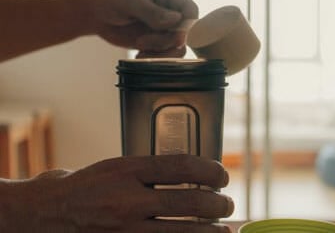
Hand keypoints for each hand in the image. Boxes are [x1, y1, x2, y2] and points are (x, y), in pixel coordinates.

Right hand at [1, 155, 232, 232]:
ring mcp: (126, 228)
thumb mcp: (117, 166)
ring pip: (181, 231)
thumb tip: (186, 171)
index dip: (208, 169)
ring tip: (225, 229)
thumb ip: (148, 169)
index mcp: (127, 169)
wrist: (50, 214)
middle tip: (228, 203)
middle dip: (216, 203)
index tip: (221, 174)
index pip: (179, 165)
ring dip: (210, 231)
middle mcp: (128, 198)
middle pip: (187, 201)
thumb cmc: (87, 186)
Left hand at [85, 0, 197, 57]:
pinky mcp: (159, 40)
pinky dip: (156, 58)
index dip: (186, 27)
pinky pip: (167, 54)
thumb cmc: (110, 0)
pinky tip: (140, 55)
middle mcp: (172, 9)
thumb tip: (175, 20)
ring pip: (178, 46)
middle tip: (141, 42)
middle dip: (165, 42)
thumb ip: (151, 11)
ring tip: (140, 50)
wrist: (97, 15)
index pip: (191, 11)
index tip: (173, 38)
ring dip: (161, 53)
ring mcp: (166, 26)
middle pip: (185, 32)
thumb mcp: (127, 1)